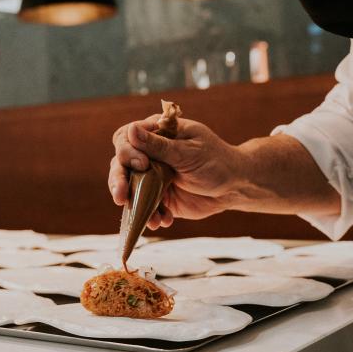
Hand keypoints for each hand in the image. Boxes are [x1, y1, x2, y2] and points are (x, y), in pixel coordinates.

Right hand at [109, 115, 244, 230]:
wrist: (234, 186)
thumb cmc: (216, 160)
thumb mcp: (189, 152)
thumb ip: (159, 146)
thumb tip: (131, 130)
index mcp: (156, 134)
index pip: (126, 138)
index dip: (127, 150)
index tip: (142, 163)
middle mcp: (149, 154)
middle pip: (120, 164)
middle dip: (118, 180)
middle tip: (121, 196)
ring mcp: (151, 177)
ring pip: (128, 188)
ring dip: (132, 203)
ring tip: (146, 216)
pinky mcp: (158, 197)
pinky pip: (144, 207)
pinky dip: (150, 216)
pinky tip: (163, 220)